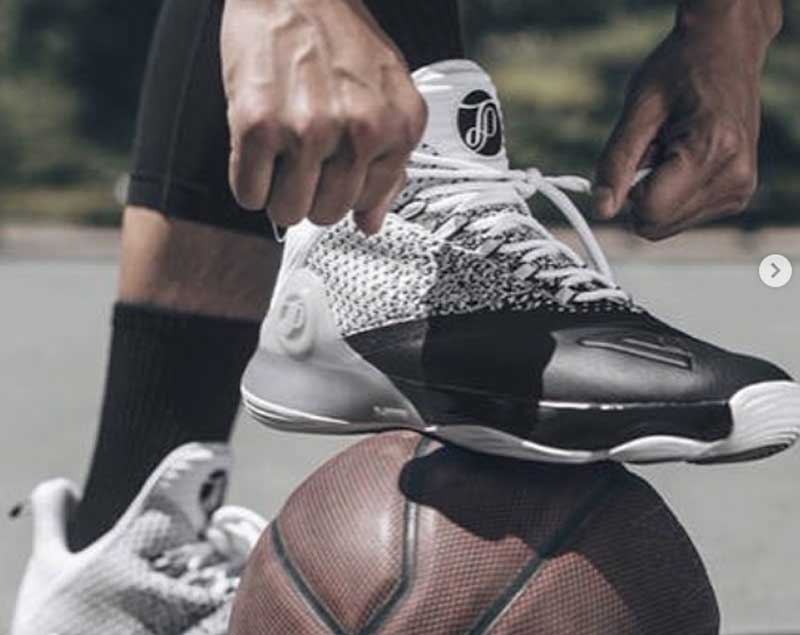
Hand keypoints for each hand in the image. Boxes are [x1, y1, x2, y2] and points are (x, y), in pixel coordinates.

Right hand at [221, 0, 426, 233]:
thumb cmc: (340, 40)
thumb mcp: (388, 97)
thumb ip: (389, 163)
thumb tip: (369, 224)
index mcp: (398, 127)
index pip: (366, 204)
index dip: (342, 191)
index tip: (330, 172)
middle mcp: (359, 131)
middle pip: (326, 215)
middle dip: (310, 196)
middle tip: (302, 162)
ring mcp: (308, 130)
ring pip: (288, 213)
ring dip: (278, 194)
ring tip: (280, 158)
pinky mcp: (257, 125)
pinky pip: (249, 194)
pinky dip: (248, 183)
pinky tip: (257, 154)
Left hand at [594, 0, 781, 239]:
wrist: (724, 49)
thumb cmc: (681, 68)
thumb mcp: (638, 109)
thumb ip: (616, 164)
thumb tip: (601, 209)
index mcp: (713, 152)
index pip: (650, 212)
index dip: (626, 192)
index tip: (635, 156)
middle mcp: (734, 179)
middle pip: (657, 225)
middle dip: (641, 193)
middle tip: (655, 149)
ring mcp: (739, 191)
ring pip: (667, 225)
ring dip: (657, 192)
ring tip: (672, 148)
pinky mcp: (737, 195)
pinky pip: (681, 216)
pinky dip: (671, 193)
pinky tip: (683, 157)